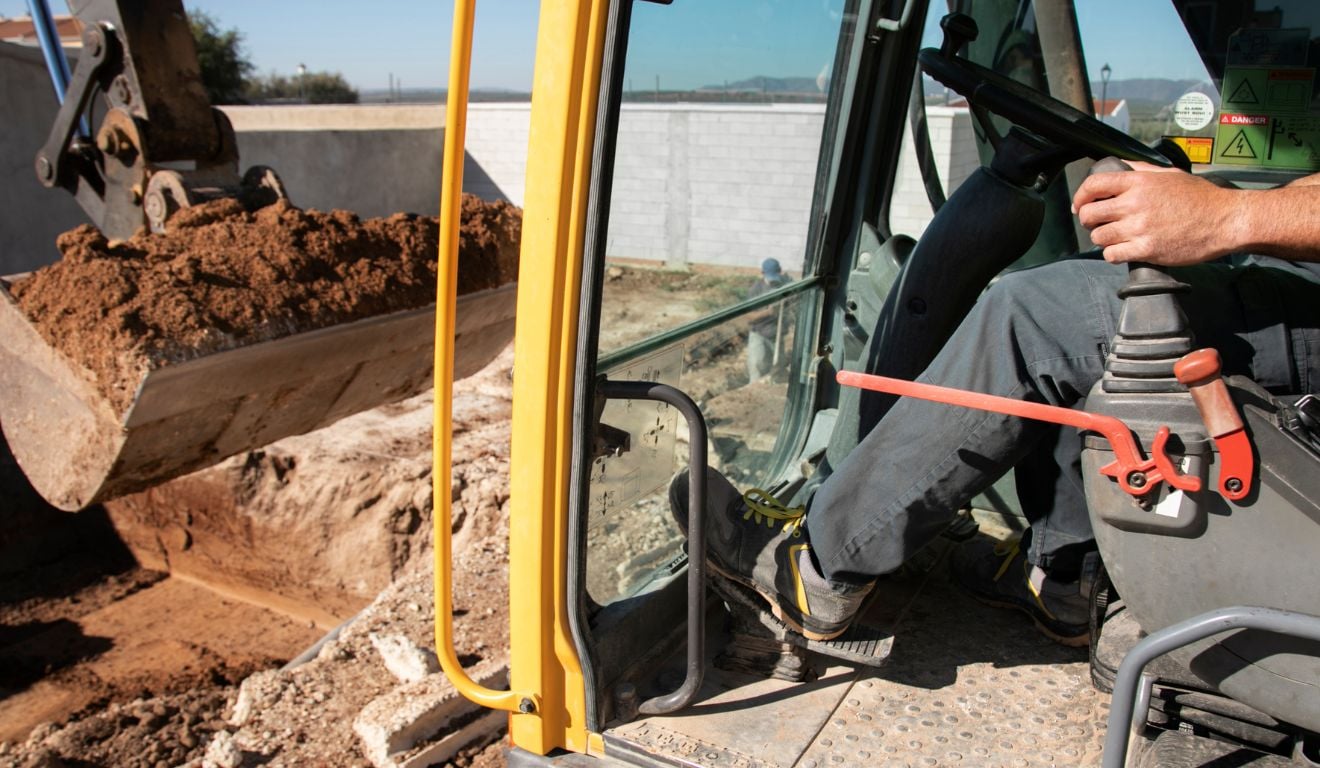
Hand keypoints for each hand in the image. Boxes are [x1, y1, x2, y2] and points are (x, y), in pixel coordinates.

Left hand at [1072, 162, 1244, 265]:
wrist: (1225, 220)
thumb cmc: (1201, 198)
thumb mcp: (1170, 174)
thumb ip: (1141, 170)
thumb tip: (1119, 166)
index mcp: (1139, 182)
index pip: (1094, 184)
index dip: (1080, 196)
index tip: (1080, 205)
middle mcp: (1135, 204)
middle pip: (1090, 214)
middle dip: (1090, 220)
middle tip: (1099, 223)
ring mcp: (1139, 228)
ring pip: (1098, 237)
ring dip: (1103, 238)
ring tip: (1116, 236)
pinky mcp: (1146, 249)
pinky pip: (1111, 255)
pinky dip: (1113, 254)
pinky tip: (1123, 249)